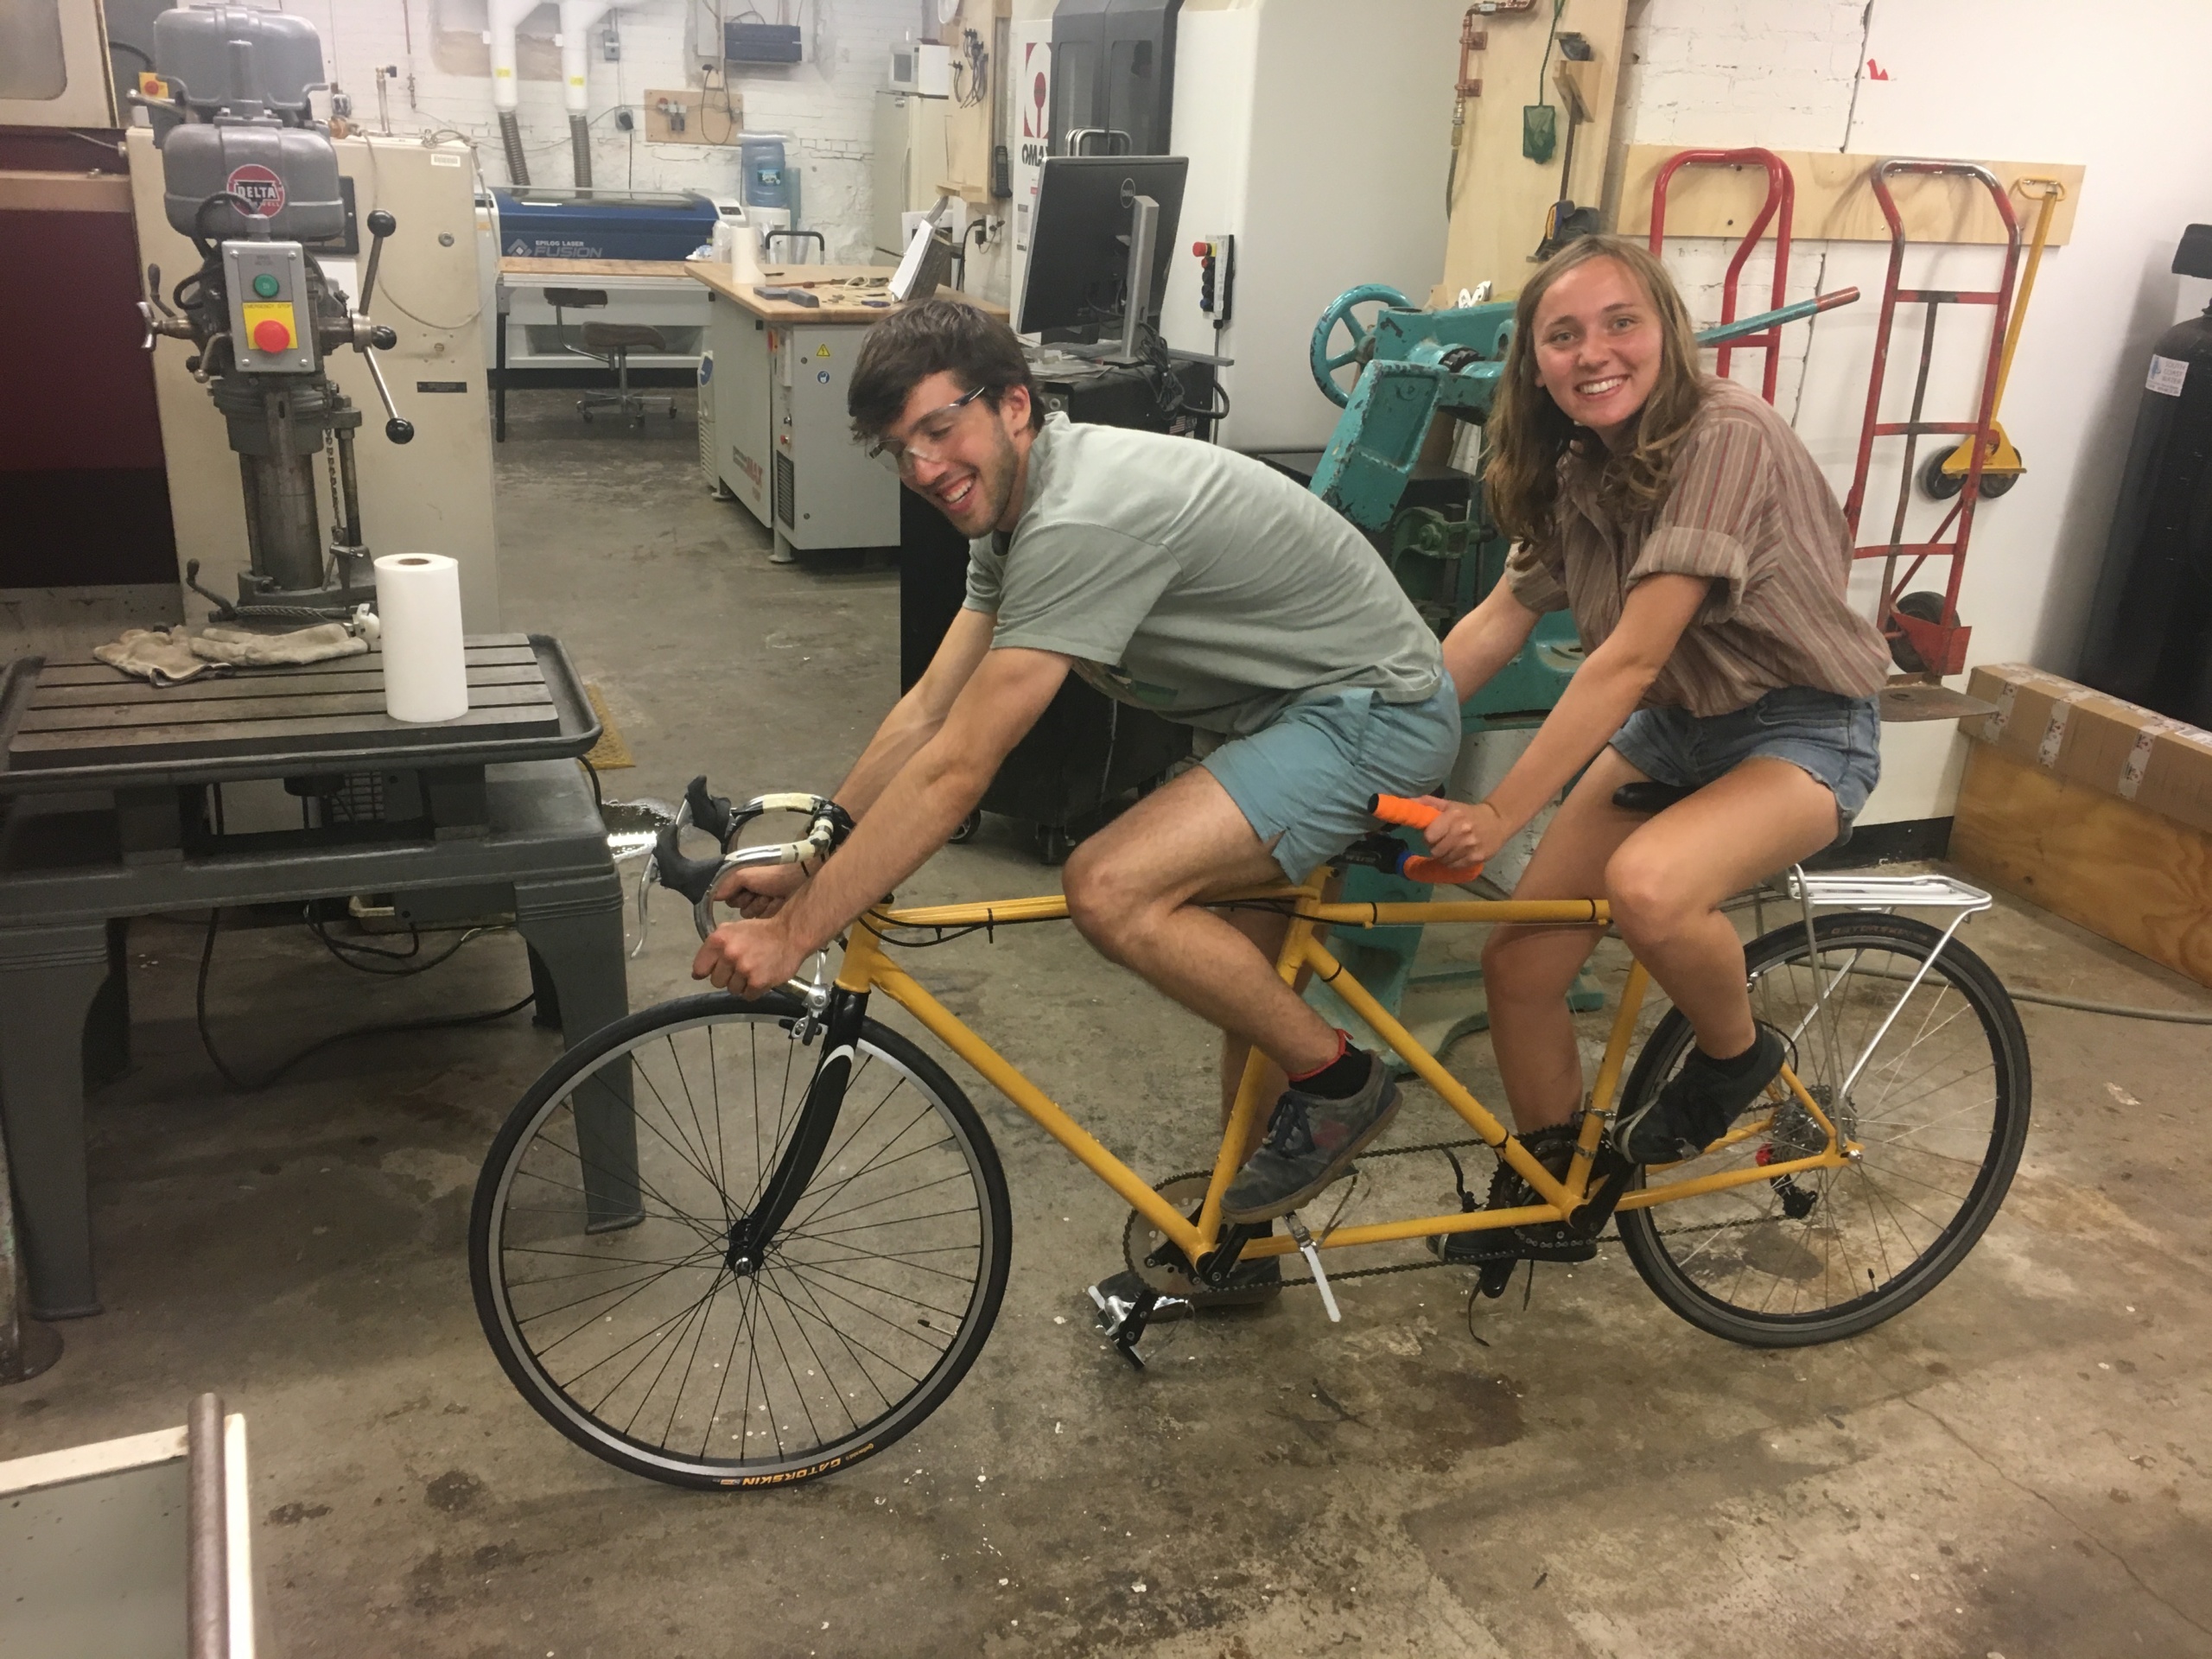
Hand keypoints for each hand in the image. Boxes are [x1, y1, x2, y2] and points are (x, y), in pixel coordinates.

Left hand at [692, 917, 807, 996]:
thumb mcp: (733, 929)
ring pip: (732, 990)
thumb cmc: (761, 932)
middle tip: (740, 968)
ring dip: (741, 984)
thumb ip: (715, 948)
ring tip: (753, 971)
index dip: (707, 971)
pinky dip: (754, 990)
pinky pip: (748, 996)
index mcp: (719, 940)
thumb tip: (697, 972)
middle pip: (716, 982)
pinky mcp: (758, 982)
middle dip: (727, 977)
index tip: (714, 971)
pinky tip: (761, 978)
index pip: (700, 968)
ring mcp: (744, 969)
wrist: (789, 935)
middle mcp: (729, 954)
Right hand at [713, 859, 809, 918]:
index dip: (739, 897)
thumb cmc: (772, 875)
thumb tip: (714, 897)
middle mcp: (752, 897)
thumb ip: (728, 884)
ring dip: (762, 905)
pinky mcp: (774, 916)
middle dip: (751, 901)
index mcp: (744, 886)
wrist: (798, 879)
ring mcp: (763, 907)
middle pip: (741, 909)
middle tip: (762, 893)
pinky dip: (771, 910)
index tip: (748, 891)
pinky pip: (763, 920)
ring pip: (752, 916)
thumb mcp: (746, 874)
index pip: (731, 901)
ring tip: (772, 896)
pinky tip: (778, 903)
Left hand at [1416, 796, 1511, 868]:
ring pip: (1444, 861)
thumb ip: (1427, 804)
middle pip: (1435, 851)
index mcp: (1453, 816)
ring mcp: (1470, 846)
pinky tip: (1458, 854)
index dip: (1428, 837)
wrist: (1498, 821)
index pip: (1429, 836)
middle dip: (1435, 848)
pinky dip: (1453, 862)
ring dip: (1444, 857)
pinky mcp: (1477, 858)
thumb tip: (1406, 802)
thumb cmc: (1468, 813)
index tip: (1432, 835)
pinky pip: (1455, 866)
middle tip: (1441, 843)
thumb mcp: (1449, 805)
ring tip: (1450, 849)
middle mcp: (1462, 831)